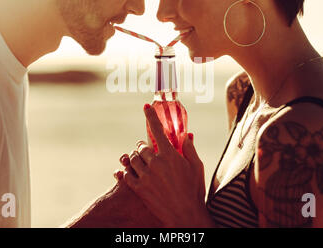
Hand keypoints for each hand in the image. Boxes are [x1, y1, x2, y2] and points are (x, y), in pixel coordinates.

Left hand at [114, 104, 211, 226]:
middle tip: (148, 151)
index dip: (151, 116)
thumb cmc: (194, 191)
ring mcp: (145, 176)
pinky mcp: (138, 189)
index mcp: (169, 155)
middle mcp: (155, 163)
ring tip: (142, 164)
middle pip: (141, 146)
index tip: (146, 107)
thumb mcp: (196, 167)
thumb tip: (186, 134)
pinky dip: (127, 172)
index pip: (157, 130)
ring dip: (135, 159)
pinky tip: (132, 173)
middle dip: (143, 147)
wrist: (185, 216)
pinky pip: (126, 174)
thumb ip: (189, 149)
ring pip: (132, 159)